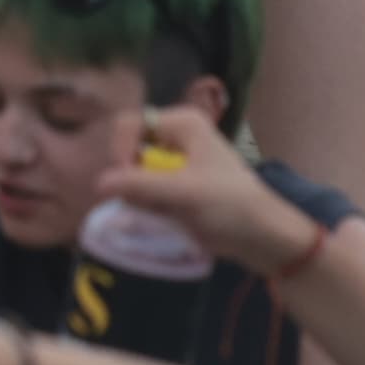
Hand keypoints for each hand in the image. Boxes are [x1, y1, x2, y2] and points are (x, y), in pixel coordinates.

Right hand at [124, 104, 323, 269]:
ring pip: (135, 173)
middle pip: (130, 149)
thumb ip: (141, 185)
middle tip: (148, 203)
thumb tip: (98, 183)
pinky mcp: (178, 186)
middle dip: (132, 178)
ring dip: (141, 196)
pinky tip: (166, 219)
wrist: (266, 240)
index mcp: (182, 123)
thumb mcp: (185, 193)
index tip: (126, 182)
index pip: (129, 124)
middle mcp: (177, 137)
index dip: (121, 151)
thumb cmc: (233, 207)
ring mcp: (178, 163)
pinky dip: (149, 206)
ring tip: (163, 213)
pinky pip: (147, 191)